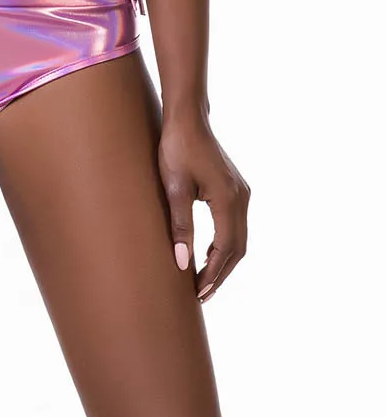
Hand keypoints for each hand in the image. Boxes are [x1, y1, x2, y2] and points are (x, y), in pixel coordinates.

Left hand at [158, 116, 250, 302]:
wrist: (187, 119)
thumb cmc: (176, 149)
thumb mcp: (173, 188)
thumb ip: (180, 226)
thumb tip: (182, 263)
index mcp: (228, 199)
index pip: (225, 249)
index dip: (212, 274)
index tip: (198, 293)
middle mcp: (242, 198)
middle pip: (238, 248)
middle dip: (220, 274)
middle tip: (200, 296)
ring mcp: (241, 193)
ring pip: (239, 238)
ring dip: (223, 262)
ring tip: (203, 282)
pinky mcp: (234, 190)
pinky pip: (235, 226)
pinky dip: (224, 246)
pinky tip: (208, 256)